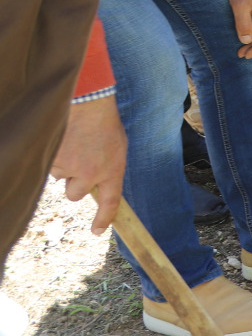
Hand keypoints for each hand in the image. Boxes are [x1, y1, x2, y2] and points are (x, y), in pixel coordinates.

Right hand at [52, 96, 126, 234]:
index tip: (98, 231)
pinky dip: (55, 156)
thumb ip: (107, 168)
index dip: (104, 218)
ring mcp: (70, 168)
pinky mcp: (53, 160)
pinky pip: (50, 165)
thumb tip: (95, 185)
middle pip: (75, 194)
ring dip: (65, 165)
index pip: (110, 202)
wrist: (88, 104)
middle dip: (74, 182)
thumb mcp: (116, 148)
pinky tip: (65, 140)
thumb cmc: (104, 124)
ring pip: (61, 177)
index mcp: (112, 170)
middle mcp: (91, 174)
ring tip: (74, 144)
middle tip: (81, 160)